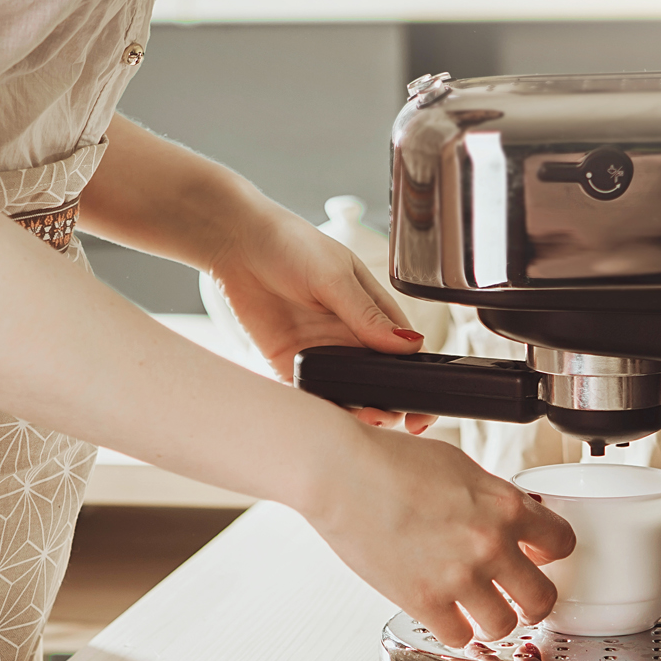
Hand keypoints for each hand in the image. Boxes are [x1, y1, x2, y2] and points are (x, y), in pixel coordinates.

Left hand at [206, 202, 436, 433]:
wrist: (236, 245)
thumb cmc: (289, 245)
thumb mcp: (335, 276)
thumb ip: (367, 314)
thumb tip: (408, 344)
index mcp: (373, 312)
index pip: (406, 353)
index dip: (419, 380)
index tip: (424, 404)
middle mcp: (351, 337)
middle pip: (382, 382)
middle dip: (393, 404)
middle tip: (393, 414)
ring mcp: (322, 353)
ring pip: (350, 395)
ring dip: (360, 411)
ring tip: (367, 415)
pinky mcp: (290, 366)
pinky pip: (311, 396)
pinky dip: (322, 409)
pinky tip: (330, 412)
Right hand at [307, 424, 574, 646]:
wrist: (342, 472)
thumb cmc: (389, 460)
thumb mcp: (459, 465)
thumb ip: (491, 496)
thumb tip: (506, 515)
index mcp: (505, 505)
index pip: (562, 542)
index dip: (551, 552)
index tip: (539, 556)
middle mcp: (490, 544)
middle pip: (543, 597)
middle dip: (534, 600)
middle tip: (521, 598)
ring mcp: (459, 577)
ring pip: (504, 625)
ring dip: (493, 619)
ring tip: (480, 610)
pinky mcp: (424, 601)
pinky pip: (459, 636)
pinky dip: (455, 629)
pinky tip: (447, 614)